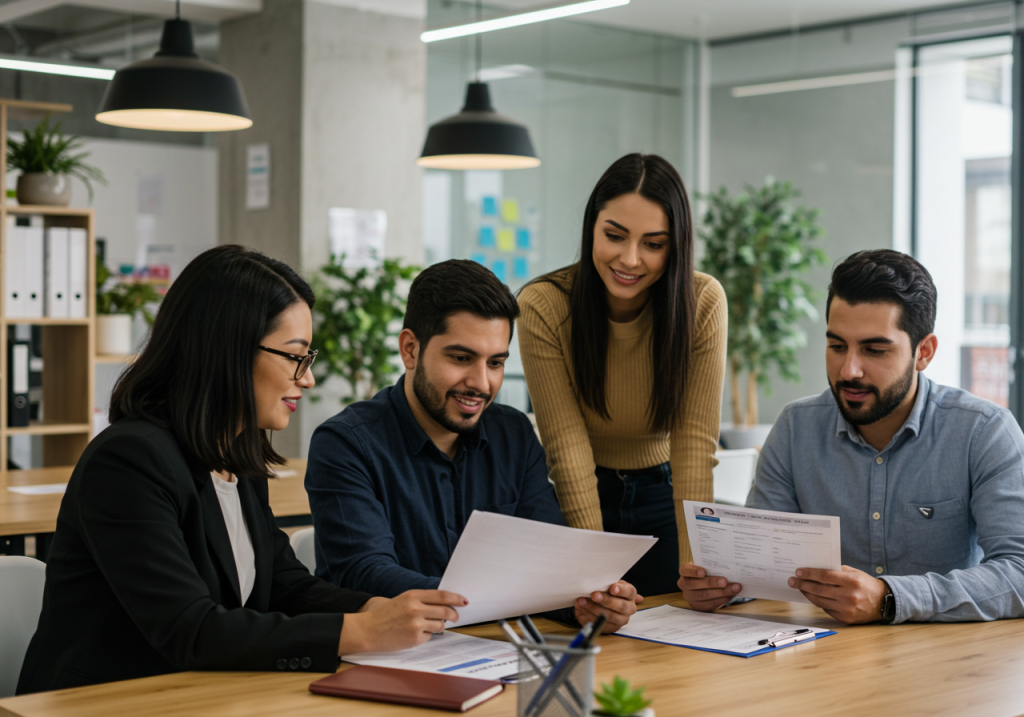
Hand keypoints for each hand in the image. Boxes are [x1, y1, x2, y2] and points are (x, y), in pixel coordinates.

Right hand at [338, 589, 466, 654]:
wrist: (368, 630)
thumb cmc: (386, 615)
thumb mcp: (403, 600)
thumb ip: (422, 600)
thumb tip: (444, 604)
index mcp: (413, 596)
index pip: (441, 595)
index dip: (455, 598)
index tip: (464, 600)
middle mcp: (416, 609)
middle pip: (445, 611)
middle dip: (454, 614)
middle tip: (456, 616)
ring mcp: (415, 624)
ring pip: (440, 625)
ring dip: (439, 625)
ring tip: (429, 625)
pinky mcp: (414, 639)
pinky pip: (429, 636)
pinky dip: (426, 635)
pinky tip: (415, 634)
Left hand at [573, 580, 642, 632]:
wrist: (604, 604)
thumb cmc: (607, 591)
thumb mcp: (609, 585)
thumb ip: (606, 584)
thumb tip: (597, 583)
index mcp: (630, 595)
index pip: (629, 591)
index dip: (621, 590)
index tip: (612, 588)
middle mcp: (629, 608)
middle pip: (621, 606)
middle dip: (606, 600)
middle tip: (594, 595)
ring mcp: (621, 620)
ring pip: (609, 616)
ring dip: (593, 609)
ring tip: (581, 602)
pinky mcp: (611, 628)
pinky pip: (600, 623)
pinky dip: (588, 616)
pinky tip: (580, 609)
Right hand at [677, 562, 740, 611]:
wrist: (705, 586)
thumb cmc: (707, 573)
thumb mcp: (706, 567)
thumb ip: (712, 567)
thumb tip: (728, 568)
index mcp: (684, 571)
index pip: (685, 570)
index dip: (693, 571)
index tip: (703, 572)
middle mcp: (684, 584)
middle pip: (696, 584)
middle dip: (712, 583)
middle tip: (725, 581)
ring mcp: (689, 597)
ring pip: (704, 595)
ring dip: (721, 592)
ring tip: (734, 588)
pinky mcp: (697, 606)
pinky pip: (710, 604)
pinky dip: (722, 599)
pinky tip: (731, 595)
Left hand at [788, 565, 886, 623]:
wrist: (883, 603)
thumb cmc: (866, 584)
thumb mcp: (854, 572)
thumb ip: (837, 570)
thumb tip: (815, 568)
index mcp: (851, 581)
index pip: (824, 576)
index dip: (809, 574)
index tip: (798, 572)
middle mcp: (848, 596)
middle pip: (818, 589)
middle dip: (802, 584)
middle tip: (792, 581)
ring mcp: (846, 609)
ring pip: (819, 601)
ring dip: (806, 594)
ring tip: (799, 588)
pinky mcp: (845, 619)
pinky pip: (826, 609)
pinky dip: (818, 602)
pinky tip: (813, 596)